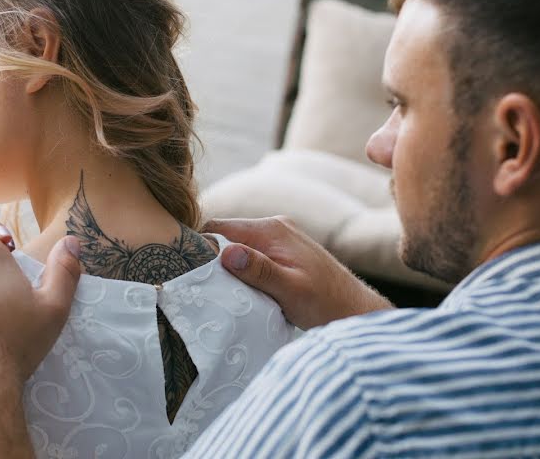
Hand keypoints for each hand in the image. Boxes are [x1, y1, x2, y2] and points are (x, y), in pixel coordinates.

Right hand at [204, 216, 393, 329]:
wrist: (355, 311)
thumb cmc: (326, 303)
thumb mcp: (290, 289)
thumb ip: (259, 270)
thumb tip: (226, 253)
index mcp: (272, 230)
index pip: (219, 227)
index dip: (199, 246)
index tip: (184, 269)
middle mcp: (274, 227)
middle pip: (225, 235)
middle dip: (210, 257)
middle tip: (194, 283)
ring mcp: (278, 239)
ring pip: (237, 246)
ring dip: (225, 266)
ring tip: (213, 289)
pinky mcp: (282, 253)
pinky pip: (250, 255)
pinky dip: (240, 270)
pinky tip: (235, 289)